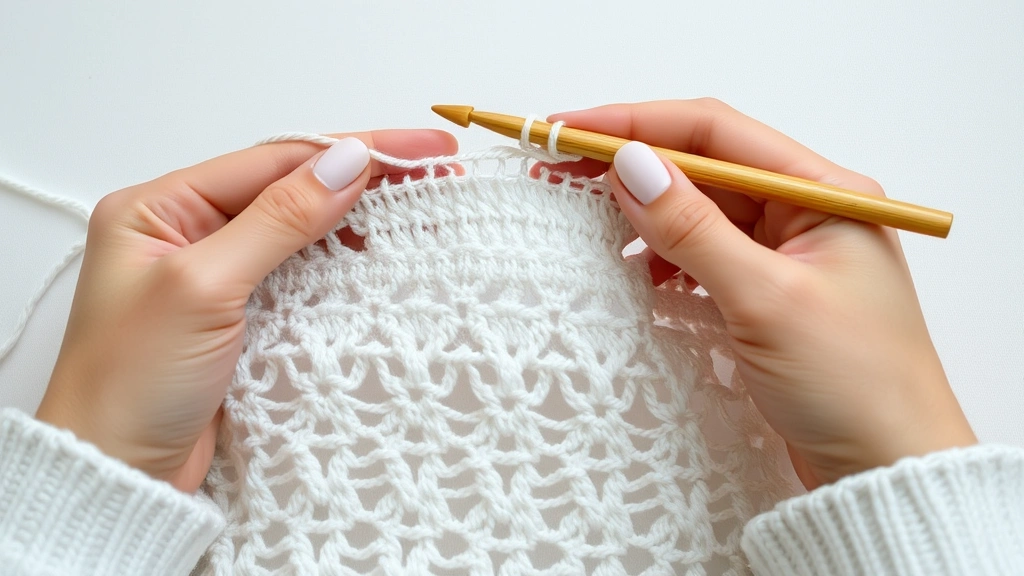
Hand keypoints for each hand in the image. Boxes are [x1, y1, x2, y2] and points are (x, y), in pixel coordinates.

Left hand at [35, 129, 457, 491]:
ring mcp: (215, 276)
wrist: (116, 476)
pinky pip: (299, 276)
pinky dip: (339, 265)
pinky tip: (375, 256)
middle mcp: (186, 232)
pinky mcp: (239, 319)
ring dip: (356, 220)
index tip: (421, 149)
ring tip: (419, 208)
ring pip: (300, 232)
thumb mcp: (204, 286)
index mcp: (160, 207)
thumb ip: (278, 218)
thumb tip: (347, 160)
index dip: (351, 150)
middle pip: (290, 188)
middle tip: (436, 171)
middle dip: (362, 178)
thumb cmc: (132, 382)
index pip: (273, 162)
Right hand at [546, 99, 975, 487]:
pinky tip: (639, 273)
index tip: (569, 131)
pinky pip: (706, 255)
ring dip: (646, 213)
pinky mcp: (769, 295)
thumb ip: (694, 228)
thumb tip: (631, 164)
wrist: (888, 472)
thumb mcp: (764, 298)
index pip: (716, 133)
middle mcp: (808, 212)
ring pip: (701, 211)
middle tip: (558, 169)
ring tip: (591, 224)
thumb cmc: (852, 384)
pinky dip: (666, 258)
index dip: (636, 124)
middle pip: (704, 167)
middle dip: (633, 166)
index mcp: (825, 192)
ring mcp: (788, 254)